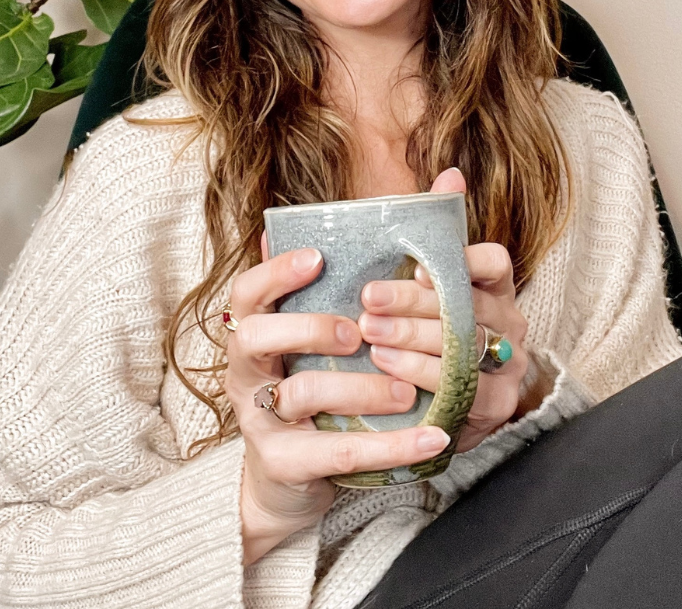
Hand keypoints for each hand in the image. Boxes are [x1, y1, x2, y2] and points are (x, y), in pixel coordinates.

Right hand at [225, 237, 450, 565]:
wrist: (286, 476)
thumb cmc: (312, 383)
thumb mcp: (315, 337)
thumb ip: (334, 283)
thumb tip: (373, 205)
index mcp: (254, 332)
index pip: (246, 292)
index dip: (276, 271)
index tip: (319, 256)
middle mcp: (246, 372)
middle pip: (255, 337)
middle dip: (310, 328)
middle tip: (359, 333)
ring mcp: (260, 420)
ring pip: (301, 394)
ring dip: (361, 389)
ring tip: (406, 391)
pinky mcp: (284, 464)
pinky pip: (339, 453)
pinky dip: (392, 447)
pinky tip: (434, 437)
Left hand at [358, 169, 530, 452]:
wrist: (440, 401)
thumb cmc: (430, 328)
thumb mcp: (430, 281)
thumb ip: (438, 233)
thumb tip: (451, 174)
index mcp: (496, 286)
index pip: (496, 262)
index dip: (462, 261)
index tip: (416, 266)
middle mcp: (509, 322)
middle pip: (468, 305)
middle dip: (413, 302)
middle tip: (369, 298)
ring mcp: (509, 364)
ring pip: (464, 346)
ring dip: (411, 337)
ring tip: (369, 331)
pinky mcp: (498, 404)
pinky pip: (464, 388)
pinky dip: (421, 375)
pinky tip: (386, 366)